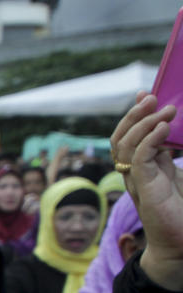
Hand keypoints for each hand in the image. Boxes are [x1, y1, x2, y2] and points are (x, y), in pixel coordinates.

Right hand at [110, 92, 182, 290]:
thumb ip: (178, 155)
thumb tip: (180, 132)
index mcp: (146, 170)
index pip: (131, 138)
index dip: (136, 116)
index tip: (148, 95)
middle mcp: (136, 175)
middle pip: (121, 139)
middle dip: (134, 115)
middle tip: (151, 97)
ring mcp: (137, 183)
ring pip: (124, 146)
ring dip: (142, 123)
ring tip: (165, 110)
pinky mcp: (144, 191)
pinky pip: (138, 160)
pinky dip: (149, 140)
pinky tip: (164, 128)